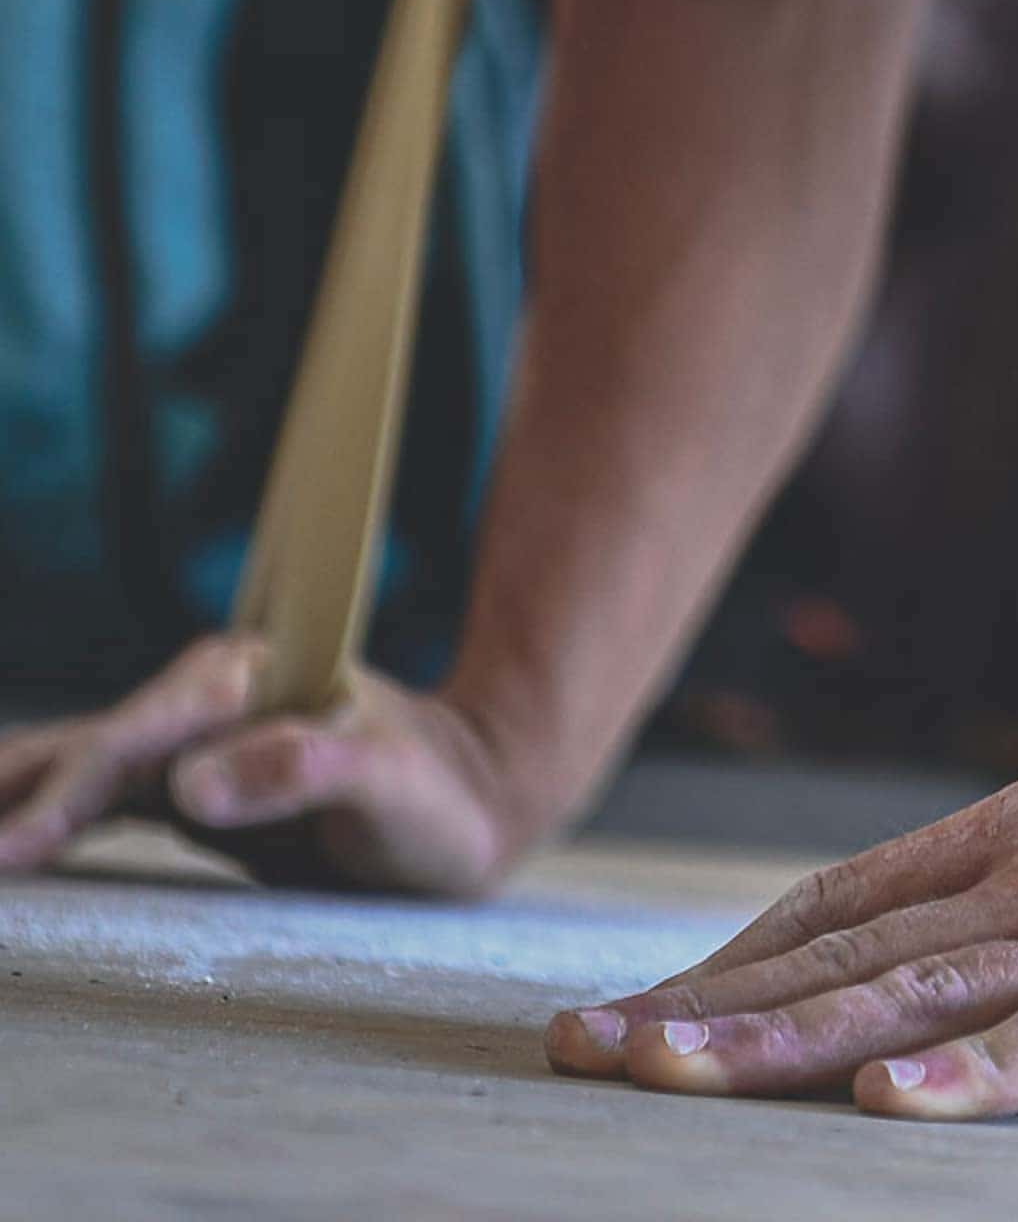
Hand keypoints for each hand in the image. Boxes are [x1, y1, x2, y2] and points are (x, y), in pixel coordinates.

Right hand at [0, 633, 529, 895]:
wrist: (470, 804)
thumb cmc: (439, 798)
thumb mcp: (391, 785)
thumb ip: (306, 770)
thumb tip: (192, 784)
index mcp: (259, 678)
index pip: (148, 731)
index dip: (78, 785)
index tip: (21, 840)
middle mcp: (216, 698)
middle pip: (100, 743)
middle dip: (22, 791)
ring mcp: (196, 742)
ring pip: (83, 761)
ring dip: (14, 795)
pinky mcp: (188, 787)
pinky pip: (98, 797)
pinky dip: (42, 814)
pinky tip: (1, 838)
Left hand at [547, 773, 1017, 1145]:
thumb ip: (990, 946)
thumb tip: (863, 1016)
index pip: (843, 904)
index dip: (729, 965)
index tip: (625, 1022)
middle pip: (851, 948)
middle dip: (709, 1011)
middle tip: (582, 1055)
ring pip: (921, 992)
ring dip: (785, 1043)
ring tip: (666, 1079)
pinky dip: (981, 1075)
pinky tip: (899, 1112)